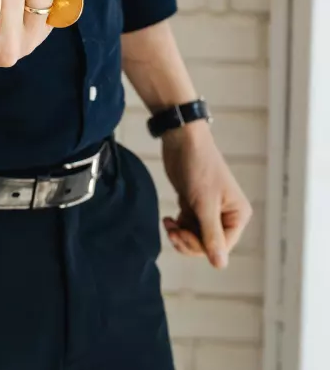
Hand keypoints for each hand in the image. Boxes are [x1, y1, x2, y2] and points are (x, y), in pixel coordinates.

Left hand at [160, 120, 251, 268]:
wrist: (182, 142)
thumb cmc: (198, 169)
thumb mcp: (204, 205)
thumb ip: (212, 236)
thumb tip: (220, 265)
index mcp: (238, 215)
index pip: (222, 247)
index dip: (200, 247)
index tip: (180, 234)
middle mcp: (227, 215)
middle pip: (208, 245)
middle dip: (188, 242)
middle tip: (172, 231)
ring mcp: (210, 211)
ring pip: (196, 237)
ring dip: (180, 235)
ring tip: (169, 224)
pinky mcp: (195, 206)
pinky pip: (188, 227)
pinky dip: (178, 227)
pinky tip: (168, 219)